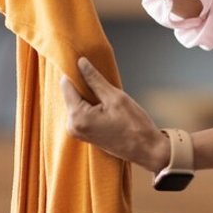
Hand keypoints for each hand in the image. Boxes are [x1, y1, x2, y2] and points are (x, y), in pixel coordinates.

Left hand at [60, 57, 168, 172]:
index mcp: (77, 117)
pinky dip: (90, 104)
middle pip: (69, 94)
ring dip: (88, 94)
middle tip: (101, 80)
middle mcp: (72, 126)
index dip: (75, 72)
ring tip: (106, 94)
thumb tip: (81, 63)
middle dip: (83, 84)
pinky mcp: (84, 133)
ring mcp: (77, 131)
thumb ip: (95, 79)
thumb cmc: (134, 126)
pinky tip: (104, 103)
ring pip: (76, 102)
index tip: (85, 64)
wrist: (146, 150)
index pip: (66, 85)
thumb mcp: (115, 97)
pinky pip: (81, 111)